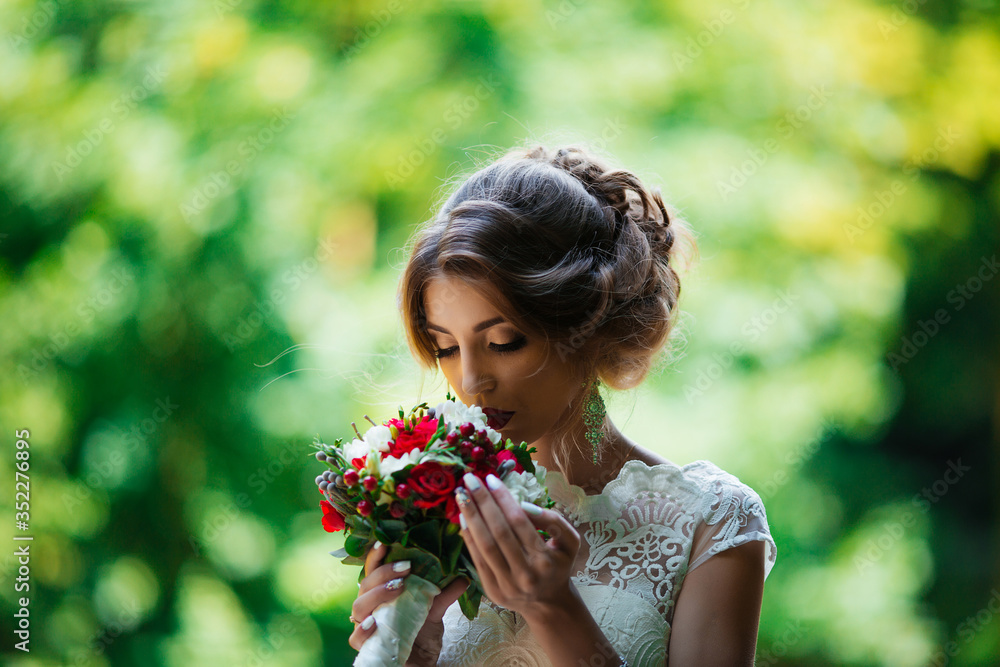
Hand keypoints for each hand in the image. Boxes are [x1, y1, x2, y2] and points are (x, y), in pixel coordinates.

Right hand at [349, 541, 468, 665]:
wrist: (422, 662)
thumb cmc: (421, 633)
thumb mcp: (435, 610)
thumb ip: (445, 593)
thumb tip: (464, 577)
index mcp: (383, 591)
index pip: (374, 569)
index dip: (376, 555)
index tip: (386, 542)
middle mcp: (371, 606)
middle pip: (366, 584)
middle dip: (384, 572)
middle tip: (406, 567)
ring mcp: (366, 625)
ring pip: (358, 606)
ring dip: (377, 594)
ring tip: (398, 588)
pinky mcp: (368, 647)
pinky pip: (356, 637)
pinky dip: (363, 629)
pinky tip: (375, 621)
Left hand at [455, 472, 580, 617]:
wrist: (548, 604)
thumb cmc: (558, 566)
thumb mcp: (569, 542)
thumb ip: (554, 520)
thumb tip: (524, 505)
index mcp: (546, 560)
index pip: (520, 522)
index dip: (503, 498)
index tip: (491, 478)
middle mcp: (525, 574)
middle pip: (499, 531)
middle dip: (483, 502)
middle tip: (470, 479)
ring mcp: (507, 584)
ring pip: (485, 545)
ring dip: (471, 517)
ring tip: (461, 495)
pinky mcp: (492, 590)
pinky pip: (477, 559)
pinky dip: (469, 537)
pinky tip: (463, 519)